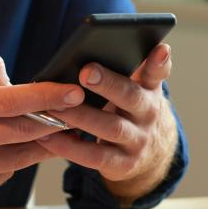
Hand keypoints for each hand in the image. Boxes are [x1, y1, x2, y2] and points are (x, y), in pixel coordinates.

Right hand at [0, 54, 84, 207]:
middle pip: (23, 132)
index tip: (75, 93)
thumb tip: (19, 86)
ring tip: (50, 129)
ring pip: (19, 157)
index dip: (48, 97)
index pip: (13, 101)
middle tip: (76, 112)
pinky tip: (6, 149)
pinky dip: (11, 160)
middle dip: (54, 121)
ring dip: (38, 142)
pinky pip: (3, 174)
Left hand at [37, 43, 177, 204]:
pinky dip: (69, 147)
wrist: (148, 155)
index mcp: (149, 90)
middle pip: (130, 97)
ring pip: (110, 127)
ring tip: (56, 105)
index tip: (160, 48)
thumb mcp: (138, 89)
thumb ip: (128, 69)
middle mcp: (148, 115)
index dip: (159, 61)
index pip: (157, 73)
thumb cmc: (130, 110)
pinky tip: (47, 135)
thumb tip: (99, 44)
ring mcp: (137, 141)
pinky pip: (93, 156)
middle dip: (108, 84)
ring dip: (81, 116)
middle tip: (86, 72)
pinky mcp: (122, 164)